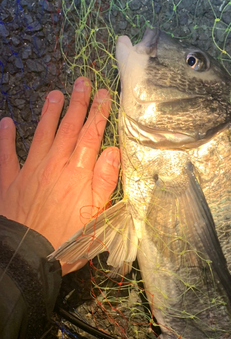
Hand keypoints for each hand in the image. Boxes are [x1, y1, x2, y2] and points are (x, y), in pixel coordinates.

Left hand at [0, 77, 119, 274]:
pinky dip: (6, 137)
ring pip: (41, 134)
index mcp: (78, 174)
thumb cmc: (67, 241)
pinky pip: (6, 154)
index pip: (90, 136)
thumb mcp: (97, 218)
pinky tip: (7, 122)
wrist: (27, 256)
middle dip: (77, 104)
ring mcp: (29, 170)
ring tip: (55, 93)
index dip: (97, 113)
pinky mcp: (9, 181)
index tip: (103, 93)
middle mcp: (54, 165)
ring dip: (49, 113)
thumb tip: (112, 152)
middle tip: (82, 82)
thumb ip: (104, 182)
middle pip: (68, 129)